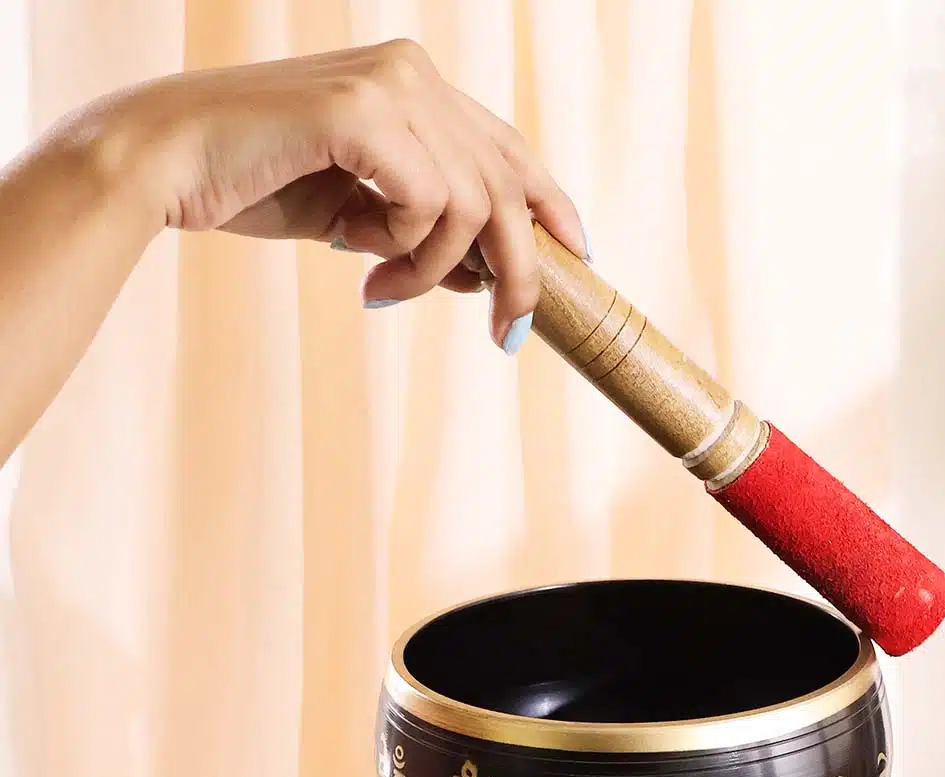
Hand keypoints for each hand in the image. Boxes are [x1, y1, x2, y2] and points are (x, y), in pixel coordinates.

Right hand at [99, 39, 585, 349]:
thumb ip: (427, 228)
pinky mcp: (364, 112)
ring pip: (476, 204)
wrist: (166, 166)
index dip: (551, 205)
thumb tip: (489, 275)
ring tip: (382, 286)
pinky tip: (355, 255)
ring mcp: (392, 85)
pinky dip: (404, 248)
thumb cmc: (258, 186)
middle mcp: (414, 74)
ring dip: (436, 270)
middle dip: (518, 272)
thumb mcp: (363, 215)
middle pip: (509, 184)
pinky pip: (432, 205)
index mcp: (415, 86)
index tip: (578, 256)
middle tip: (505, 334)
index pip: (509, 149)